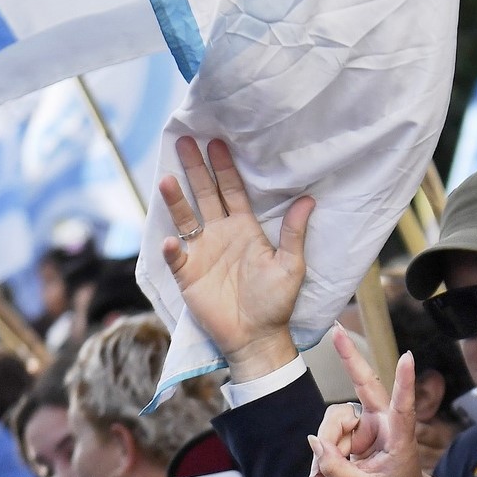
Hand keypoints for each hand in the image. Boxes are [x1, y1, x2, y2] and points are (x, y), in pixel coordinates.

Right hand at [158, 137, 311, 379]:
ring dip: (176, 200)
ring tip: (167, 179)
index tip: (217, 142)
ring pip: (185, 218)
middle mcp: (221, 234)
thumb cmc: (276, 302)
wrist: (257, 336)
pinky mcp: (188, 274)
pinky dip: (174, 249)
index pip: (233, 191)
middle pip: (205, 194)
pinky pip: (177, 257)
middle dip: (195, 168)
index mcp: (245, 229)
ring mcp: (202, 252)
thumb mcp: (291, 266)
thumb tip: (308, 200)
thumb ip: (294, 233)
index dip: (225, 168)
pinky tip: (174, 241)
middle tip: (185, 140)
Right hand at [301, 326, 431, 476]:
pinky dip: (319, 461)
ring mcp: (366, 426)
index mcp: (400, 437)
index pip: (404, 407)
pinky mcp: (351, 434)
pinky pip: (325, 439)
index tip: (409, 357)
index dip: (405, 382)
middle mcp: (383, 423)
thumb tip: (313, 442)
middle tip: (335, 330)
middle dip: (348, 358)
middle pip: (363, 385)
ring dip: (324, 451)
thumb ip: (337, 469)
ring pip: (332, 422)